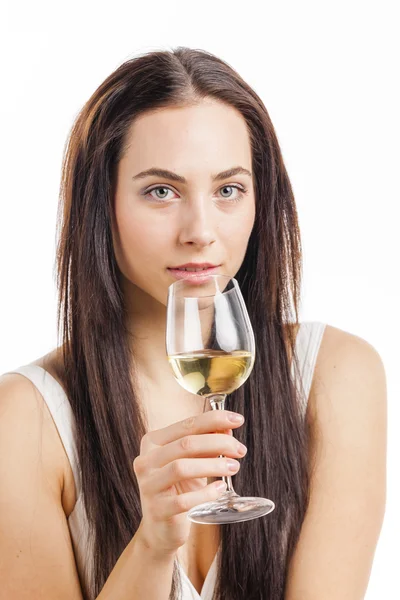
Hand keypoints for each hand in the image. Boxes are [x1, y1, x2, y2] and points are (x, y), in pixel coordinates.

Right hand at [133, 410, 245, 556]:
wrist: (161, 528)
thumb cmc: (179, 489)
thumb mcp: (193, 462)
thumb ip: (207, 444)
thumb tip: (228, 428)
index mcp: (152, 442)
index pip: (187, 425)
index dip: (214, 420)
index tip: (238, 420)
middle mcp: (145, 461)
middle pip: (186, 444)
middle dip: (218, 443)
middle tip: (240, 450)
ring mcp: (148, 486)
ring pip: (182, 468)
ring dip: (213, 465)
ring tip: (233, 467)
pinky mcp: (157, 510)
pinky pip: (184, 500)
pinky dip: (206, 493)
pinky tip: (220, 488)